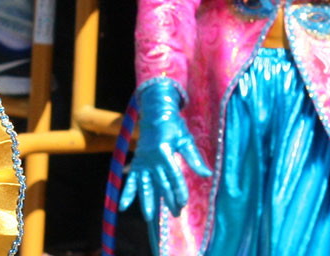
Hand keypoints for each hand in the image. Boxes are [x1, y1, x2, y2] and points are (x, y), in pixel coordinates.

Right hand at [120, 80, 211, 238]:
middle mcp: (151, 158)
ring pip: (144, 184)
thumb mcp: (185, 139)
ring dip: (146, 200)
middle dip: (168, 199)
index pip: (173, 175)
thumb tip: (207, 174)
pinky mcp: (137, 163)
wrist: (154, 112)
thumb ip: (195, 158)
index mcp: (164, 151)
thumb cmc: (173, 126)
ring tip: (148, 217)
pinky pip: (131, 180)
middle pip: (161, 183)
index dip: (179, 190)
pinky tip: (122, 206)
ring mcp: (142, 161)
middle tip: (176, 213)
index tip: (183, 203)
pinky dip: (126, 192)